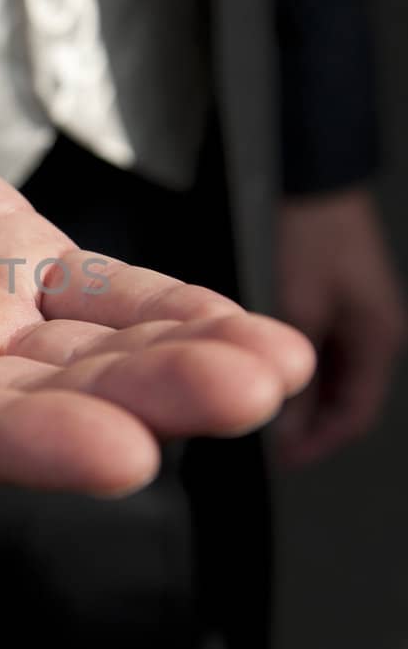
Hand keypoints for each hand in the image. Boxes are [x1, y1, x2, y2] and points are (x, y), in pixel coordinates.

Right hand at [0, 76, 314, 497]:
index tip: (111, 455)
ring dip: (180, 362)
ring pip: (83, 358)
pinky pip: (103, 300)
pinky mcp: (8, 268)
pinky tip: (261, 331)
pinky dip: (175, 311)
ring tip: (275, 365)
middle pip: (24, 408)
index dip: (5, 448)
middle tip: (238, 393)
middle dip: (129, 404)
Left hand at [274, 186, 405, 467]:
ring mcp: (365, 324)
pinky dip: (307, 377)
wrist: (321, 187)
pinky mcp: (347, 311)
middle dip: (313, 429)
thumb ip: (298, 370)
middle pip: (349, 403)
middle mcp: (378, 337)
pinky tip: (276, 382)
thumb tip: (287, 425)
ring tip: (269, 419)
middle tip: (273, 447)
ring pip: (338, 383)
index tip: (286, 461)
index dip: (319, 444)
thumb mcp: (302, 309)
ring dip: (309, 404)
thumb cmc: (316, 237)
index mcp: (377, 341)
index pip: (355, 415)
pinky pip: (330, 358)